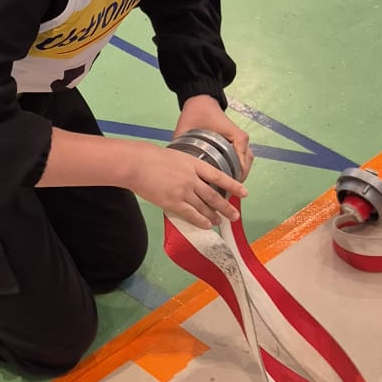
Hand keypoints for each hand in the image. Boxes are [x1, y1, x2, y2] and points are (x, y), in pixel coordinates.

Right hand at [130, 145, 245, 227]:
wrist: (137, 163)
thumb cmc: (152, 157)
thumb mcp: (176, 156)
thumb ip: (187, 167)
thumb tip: (194, 178)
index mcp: (194, 164)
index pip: (219, 176)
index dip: (233, 185)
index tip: (244, 192)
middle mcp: (192, 179)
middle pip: (214, 195)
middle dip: (226, 207)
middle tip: (235, 215)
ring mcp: (183, 191)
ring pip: (204, 206)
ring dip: (214, 215)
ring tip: (220, 221)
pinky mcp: (173, 202)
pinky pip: (191, 214)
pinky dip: (201, 220)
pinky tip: (207, 225)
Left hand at [173, 95, 252, 179]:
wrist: (200, 101)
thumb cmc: (195, 113)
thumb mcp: (187, 129)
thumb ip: (181, 146)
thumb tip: (176, 168)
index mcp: (234, 135)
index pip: (241, 159)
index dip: (235, 175)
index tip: (226, 187)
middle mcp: (240, 138)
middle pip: (246, 163)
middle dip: (237, 178)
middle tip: (225, 191)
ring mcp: (240, 139)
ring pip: (247, 161)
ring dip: (239, 173)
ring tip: (227, 187)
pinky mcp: (237, 141)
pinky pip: (243, 157)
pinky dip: (238, 167)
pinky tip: (227, 177)